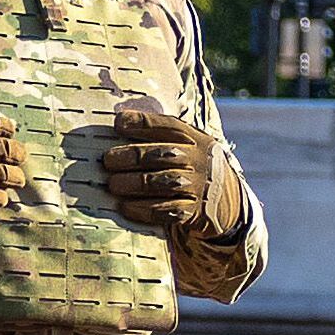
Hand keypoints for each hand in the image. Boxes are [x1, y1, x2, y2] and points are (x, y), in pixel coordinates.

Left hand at [96, 91, 246, 236]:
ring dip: (134, 183)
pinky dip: (143, 209)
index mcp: (195, 139)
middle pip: (163, 154)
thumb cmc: (192, 166)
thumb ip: (159, 136)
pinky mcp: (194, 211)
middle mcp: (199, 160)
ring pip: (163, 182)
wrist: (226, 199)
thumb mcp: (187, 145)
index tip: (118, 124)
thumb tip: (118, 123)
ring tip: (113, 184)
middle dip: (132, 156)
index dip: (142, 123)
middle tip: (108, 160)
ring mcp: (198, 186)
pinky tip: (125, 207)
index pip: (168, 126)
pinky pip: (167, 210)